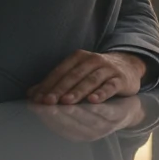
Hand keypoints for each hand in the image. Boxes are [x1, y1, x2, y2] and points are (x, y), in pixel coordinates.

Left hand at [27, 50, 145, 104]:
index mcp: (78, 57)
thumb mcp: (76, 74)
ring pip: (91, 80)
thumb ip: (55, 84)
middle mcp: (93, 60)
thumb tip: (30, 95)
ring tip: (66, 101)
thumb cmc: (96, 73)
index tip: (37, 99)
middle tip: (48, 102)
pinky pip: (110, 86)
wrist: (128, 66)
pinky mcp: (121, 78)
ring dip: (78, 91)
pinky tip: (93, 101)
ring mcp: (108, 68)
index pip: (60, 71)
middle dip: (59, 89)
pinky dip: (102, 93)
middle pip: (73, 75)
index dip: (48, 85)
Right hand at [28, 95, 145, 141]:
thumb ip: (56, 100)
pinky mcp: (117, 116)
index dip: (45, 115)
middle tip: (43, 104)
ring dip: (75, 112)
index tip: (33, 104)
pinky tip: (90, 99)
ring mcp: (104, 126)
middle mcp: (89, 133)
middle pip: (70, 124)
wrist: (129, 107)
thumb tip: (30, 94)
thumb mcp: (76, 103)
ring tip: (63, 102)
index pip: (57, 125)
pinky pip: (107, 112)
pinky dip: (98, 107)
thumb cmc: (96, 105)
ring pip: (88, 120)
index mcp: (77, 132)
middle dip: (56, 114)